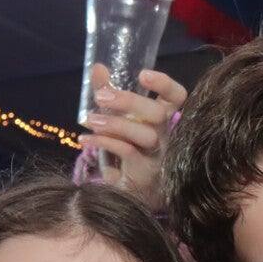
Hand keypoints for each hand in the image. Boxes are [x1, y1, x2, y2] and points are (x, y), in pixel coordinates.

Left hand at [81, 67, 187, 209]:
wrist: (134, 194)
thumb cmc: (129, 151)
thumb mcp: (119, 120)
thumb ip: (109, 94)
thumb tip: (97, 67)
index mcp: (161, 118)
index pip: (176, 97)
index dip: (165, 84)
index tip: (142, 75)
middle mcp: (165, 135)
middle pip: (158, 114)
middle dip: (130, 101)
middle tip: (101, 97)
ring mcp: (158, 156)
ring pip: (146, 135)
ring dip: (116, 125)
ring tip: (90, 120)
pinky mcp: (145, 172)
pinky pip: (128, 153)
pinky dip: (104, 142)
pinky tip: (85, 138)